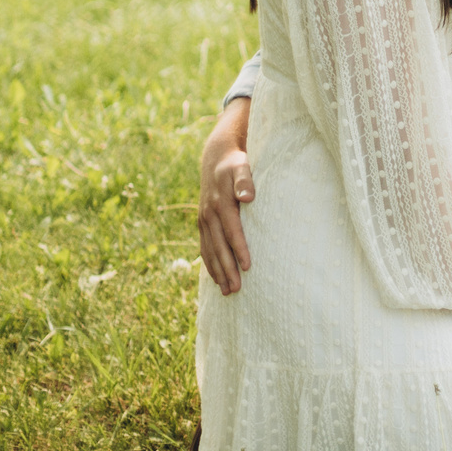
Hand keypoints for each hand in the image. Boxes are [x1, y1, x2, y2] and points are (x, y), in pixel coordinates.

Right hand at [197, 108, 254, 294]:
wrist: (216, 157)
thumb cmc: (236, 163)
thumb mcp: (242, 166)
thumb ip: (246, 181)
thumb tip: (247, 197)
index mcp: (221, 203)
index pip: (232, 231)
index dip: (240, 249)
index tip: (248, 267)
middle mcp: (209, 215)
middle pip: (219, 247)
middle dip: (227, 269)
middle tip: (236, 290)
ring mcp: (204, 220)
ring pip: (210, 251)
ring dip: (218, 272)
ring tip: (227, 292)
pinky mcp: (203, 223)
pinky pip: (204, 247)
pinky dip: (209, 264)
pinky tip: (216, 279)